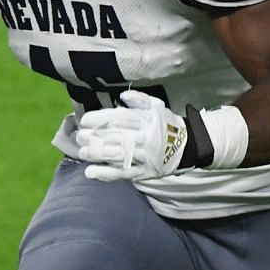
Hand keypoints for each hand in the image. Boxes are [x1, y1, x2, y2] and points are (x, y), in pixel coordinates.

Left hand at [75, 90, 191, 181]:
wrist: (189, 147)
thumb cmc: (166, 125)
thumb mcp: (157, 107)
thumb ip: (140, 99)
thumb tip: (123, 95)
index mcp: (148, 120)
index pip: (121, 118)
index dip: (100, 119)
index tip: (85, 120)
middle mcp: (146, 138)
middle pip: (117, 137)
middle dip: (95, 137)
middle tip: (80, 136)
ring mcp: (145, 156)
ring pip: (118, 155)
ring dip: (97, 154)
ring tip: (82, 152)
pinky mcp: (144, 172)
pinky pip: (123, 174)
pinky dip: (106, 174)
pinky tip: (90, 172)